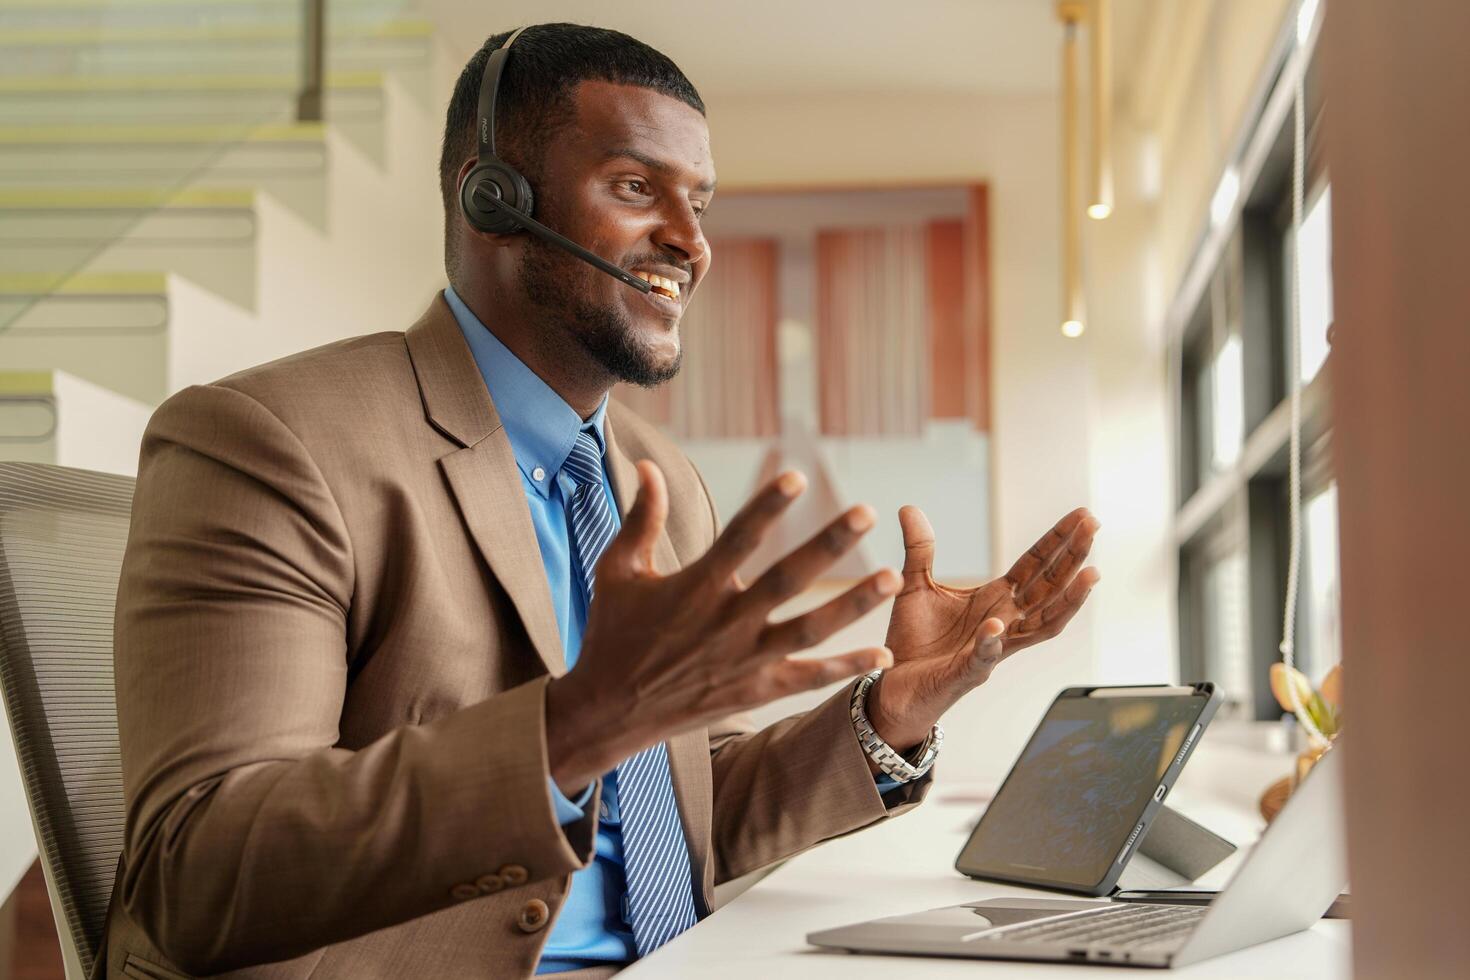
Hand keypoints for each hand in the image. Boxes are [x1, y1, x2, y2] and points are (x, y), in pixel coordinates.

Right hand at [545, 462, 901, 794]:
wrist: (609, 712)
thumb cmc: (612, 633)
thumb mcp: (619, 571)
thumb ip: (641, 517)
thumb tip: (647, 465)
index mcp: (694, 588)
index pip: (738, 538)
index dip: (767, 506)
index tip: (797, 476)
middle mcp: (725, 622)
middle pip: (786, 579)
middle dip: (827, 544)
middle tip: (866, 512)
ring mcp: (745, 659)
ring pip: (810, 629)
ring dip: (853, 604)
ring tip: (893, 577)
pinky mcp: (756, 691)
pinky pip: (810, 678)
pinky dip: (847, 667)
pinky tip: (884, 653)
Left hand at [866, 507, 1100, 750]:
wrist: (894, 684)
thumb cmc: (914, 641)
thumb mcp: (915, 585)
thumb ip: (919, 548)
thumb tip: (909, 508)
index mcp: (994, 599)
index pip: (1035, 565)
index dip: (1058, 540)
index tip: (1082, 515)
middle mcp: (1003, 622)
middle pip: (1048, 588)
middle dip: (1072, 557)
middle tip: (1094, 525)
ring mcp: (991, 649)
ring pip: (1040, 626)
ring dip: (1067, 602)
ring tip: (1090, 575)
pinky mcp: (967, 673)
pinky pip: (984, 658)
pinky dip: (990, 643)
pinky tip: (996, 626)